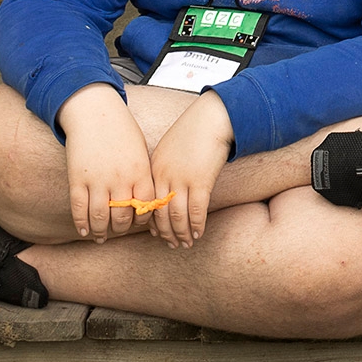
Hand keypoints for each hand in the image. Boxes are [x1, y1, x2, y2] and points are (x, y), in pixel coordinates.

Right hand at [58, 83, 153, 240]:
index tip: (138, 222)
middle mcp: (120, 179)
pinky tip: (84, 230)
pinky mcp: (77, 179)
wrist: (94, 113)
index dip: (143, 220)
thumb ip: (144, 176)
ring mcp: (97, 180)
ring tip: (100, 236)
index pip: (146, 207)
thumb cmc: (121, 131)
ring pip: (99, 217)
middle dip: (120, 229)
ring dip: (100, 231)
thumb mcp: (141, 151)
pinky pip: (79, 209)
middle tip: (117, 231)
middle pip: (122, 217)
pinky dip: (81, 223)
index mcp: (140, 171)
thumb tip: (147, 202)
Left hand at [146, 91, 234, 248]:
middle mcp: (164, 176)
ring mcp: (181, 179)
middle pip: (160, 213)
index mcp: (153, 168)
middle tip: (171, 244)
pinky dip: (197, 225)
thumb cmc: (194, 130)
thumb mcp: (170, 148)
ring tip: (185, 244)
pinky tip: (198, 233)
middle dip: (166, 232)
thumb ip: (164, 168)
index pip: (148, 203)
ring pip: (177, 216)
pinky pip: (196, 210)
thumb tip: (167, 189)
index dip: (152, 222)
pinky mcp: (200, 180)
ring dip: (181, 233)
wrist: (212, 117)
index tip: (157, 233)